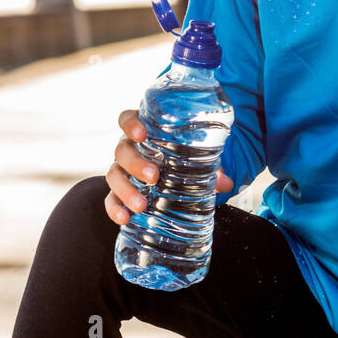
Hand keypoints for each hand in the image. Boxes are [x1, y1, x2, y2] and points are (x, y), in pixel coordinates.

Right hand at [104, 108, 234, 225]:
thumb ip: (210, 166)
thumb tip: (226, 183)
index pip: (126, 118)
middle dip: (135, 163)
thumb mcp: (196, 157)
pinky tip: (124, 218)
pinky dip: (114, 209)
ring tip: (141, 205)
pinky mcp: (119, 192)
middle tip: (154, 176)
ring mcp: (122, 170)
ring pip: (113, 175)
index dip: (130, 124)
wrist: (174, 173)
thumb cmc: (182, 157)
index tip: (141, 134)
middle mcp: (128, 148)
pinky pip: (110, 200)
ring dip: (126, 190)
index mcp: (143, 131)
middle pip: (121, 150)